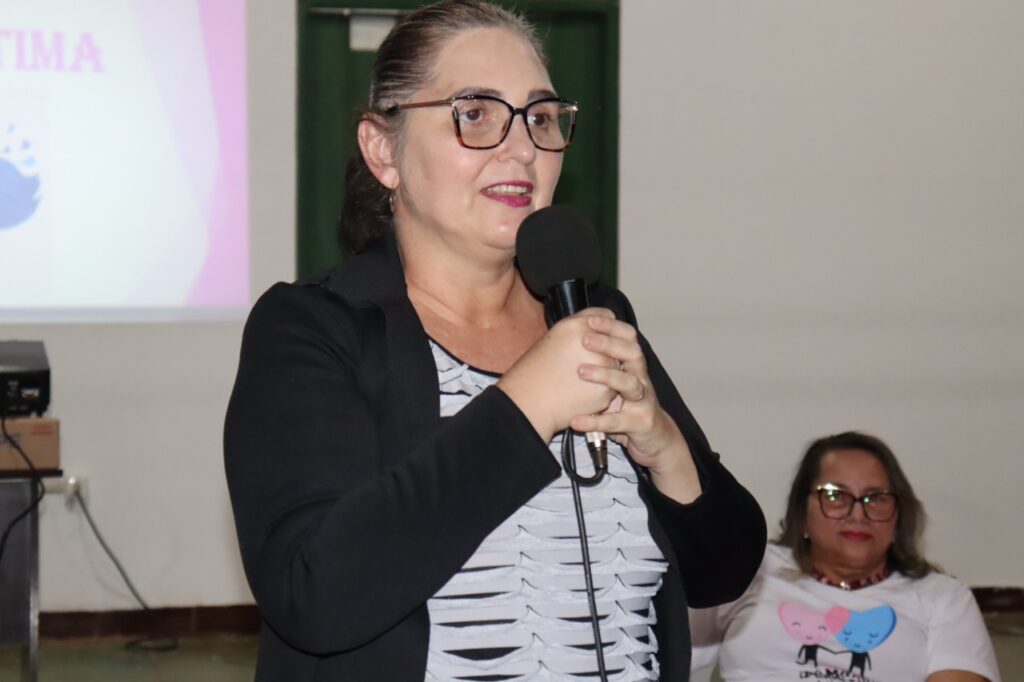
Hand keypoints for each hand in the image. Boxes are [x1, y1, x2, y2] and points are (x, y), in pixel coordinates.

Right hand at [496, 308, 617, 442]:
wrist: (528, 403)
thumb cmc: (534, 372)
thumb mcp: (552, 339)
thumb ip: (579, 330)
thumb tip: (601, 330)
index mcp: (577, 326)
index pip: (607, 317)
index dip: (606, 327)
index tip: (601, 335)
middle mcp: (594, 343)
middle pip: (616, 342)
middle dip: (608, 352)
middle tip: (590, 362)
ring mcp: (603, 368)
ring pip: (617, 367)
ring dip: (606, 374)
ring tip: (580, 382)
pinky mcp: (607, 391)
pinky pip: (612, 389)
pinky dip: (601, 393)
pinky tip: (581, 395)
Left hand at [568, 314, 701, 502]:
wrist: (655, 439)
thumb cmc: (628, 406)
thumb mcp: (615, 383)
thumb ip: (602, 364)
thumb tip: (574, 339)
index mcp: (634, 366)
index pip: (628, 337)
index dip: (611, 326)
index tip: (589, 319)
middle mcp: (641, 379)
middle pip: (632, 354)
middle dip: (609, 344)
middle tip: (585, 339)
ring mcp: (643, 401)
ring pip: (628, 383)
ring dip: (605, 375)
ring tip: (580, 371)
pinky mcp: (640, 423)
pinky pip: (616, 422)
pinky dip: (595, 421)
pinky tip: (575, 421)